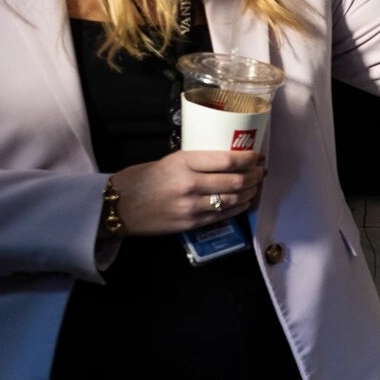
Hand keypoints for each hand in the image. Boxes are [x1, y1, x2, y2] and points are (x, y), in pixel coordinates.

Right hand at [110, 150, 264, 234]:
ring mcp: (192, 207)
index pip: (227, 160)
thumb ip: (195, 162)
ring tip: (257, 184)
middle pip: (236, 181)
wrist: (117, 207)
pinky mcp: (192, 223)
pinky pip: (224, 215)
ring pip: (234, 199)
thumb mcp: (167, 161)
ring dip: (252, 191)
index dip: (248, 159)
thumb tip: (227, 160)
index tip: (258, 156)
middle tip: (262, 171)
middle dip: (255, 175)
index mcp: (183, 163)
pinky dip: (240, 206)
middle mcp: (190, 184)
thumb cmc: (141, 179)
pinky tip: (247, 200)